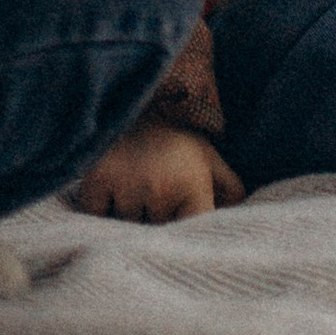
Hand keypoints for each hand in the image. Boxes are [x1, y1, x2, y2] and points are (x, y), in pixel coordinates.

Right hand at [67, 123, 244, 221]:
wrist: (130, 101)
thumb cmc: (173, 139)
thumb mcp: (208, 156)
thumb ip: (229, 187)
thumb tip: (237, 215)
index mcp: (193, 183)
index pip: (192, 229)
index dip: (186, 232)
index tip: (179, 225)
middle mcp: (160, 188)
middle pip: (157, 233)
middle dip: (155, 224)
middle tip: (151, 199)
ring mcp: (127, 186)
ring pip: (127, 228)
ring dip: (127, 218)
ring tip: (131, 191)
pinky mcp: (97, 180)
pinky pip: (98, 216)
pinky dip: (100, 211)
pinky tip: (108, 192)